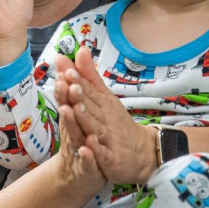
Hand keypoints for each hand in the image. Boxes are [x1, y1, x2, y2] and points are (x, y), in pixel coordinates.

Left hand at [55, 48, 155, 184]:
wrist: (142, 152)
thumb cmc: (116, 121)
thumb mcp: (104, 97)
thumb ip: (89, 76)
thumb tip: (80, 49)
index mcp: (102, 103)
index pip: (88, 91)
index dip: (78, 80)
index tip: (67, 69)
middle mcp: (105, 118)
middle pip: (91, 106)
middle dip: (80, 95)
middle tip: (69, 83)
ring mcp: (108, 138)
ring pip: (95, 128)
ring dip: (86, 118)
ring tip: (75, 108)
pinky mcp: (111, 158)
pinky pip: (102, 155)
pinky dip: (95, 151)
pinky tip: (88, 145)